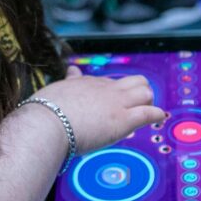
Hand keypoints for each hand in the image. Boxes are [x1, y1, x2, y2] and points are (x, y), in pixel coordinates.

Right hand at [29, 65, 164, 154]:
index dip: (109, 92)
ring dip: (148, 101)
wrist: (47, 123)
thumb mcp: (49, 95)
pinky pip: (149, 112)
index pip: (103, 82)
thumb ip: (59, 89)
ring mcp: (114, 102)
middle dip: (137, 92)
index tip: (109, 100)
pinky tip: (159, 118)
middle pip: (133, 80)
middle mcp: (102, 88)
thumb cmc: (42, 114)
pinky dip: (156, 114)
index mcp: (83, 83)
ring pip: (145, 90)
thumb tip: (64, 77)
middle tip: (133, 108)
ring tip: (147, 113)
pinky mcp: (124, 119)